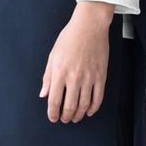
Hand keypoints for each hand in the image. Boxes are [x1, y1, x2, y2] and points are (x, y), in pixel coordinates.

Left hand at [39, 1, 114, 122]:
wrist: (89, 26)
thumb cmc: (69, 38)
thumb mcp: (53, 56)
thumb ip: (48, 77)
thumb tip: (44, 94)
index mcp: (59, 73)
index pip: (54, 101)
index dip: (53, 113)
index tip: (53, 118)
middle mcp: (74, 77)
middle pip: (70, 106)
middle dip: (65, 117)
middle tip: (64, 119)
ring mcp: (89, 78)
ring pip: (84, 105)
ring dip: (79, 115)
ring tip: (75, 117)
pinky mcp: (101, 76)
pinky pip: (98, 98)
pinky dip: (93, 108)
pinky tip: (89, 111)